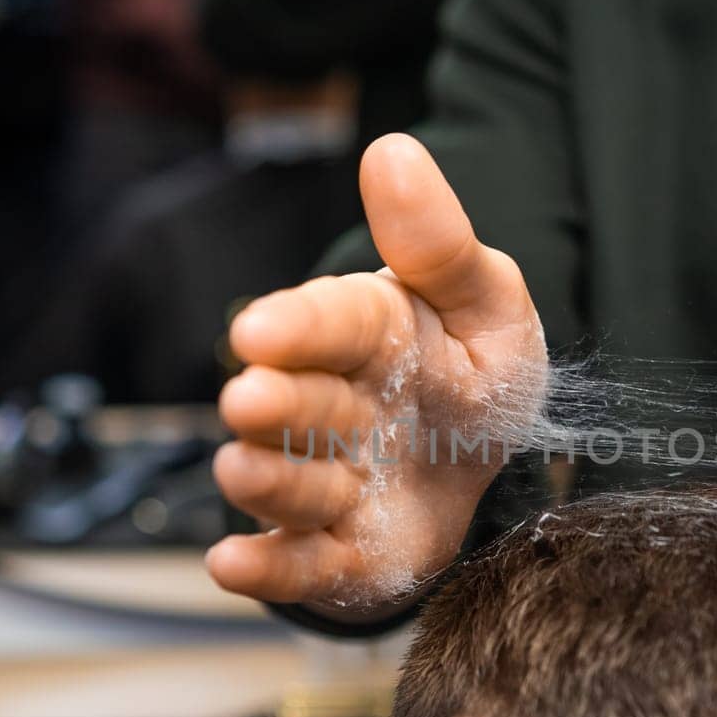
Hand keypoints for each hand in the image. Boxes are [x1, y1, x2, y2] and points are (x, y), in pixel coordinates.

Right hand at [207, 135, 545, 613]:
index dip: (296, 327)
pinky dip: (265, 566)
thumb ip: (440, 245)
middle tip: (250, 400)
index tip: (261, 330)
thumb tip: (394, 150)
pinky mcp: (335, 551)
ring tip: (244, 470)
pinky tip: (230, 563)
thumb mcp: (486, 305)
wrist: (484, 470)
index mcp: (366, 334)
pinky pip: (298, 561)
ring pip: (290, 482)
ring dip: (268, 479)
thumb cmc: (476, 374)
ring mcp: (328, 480)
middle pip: (297, 404)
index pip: (328, 324)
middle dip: (274, 402)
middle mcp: (331, 406)